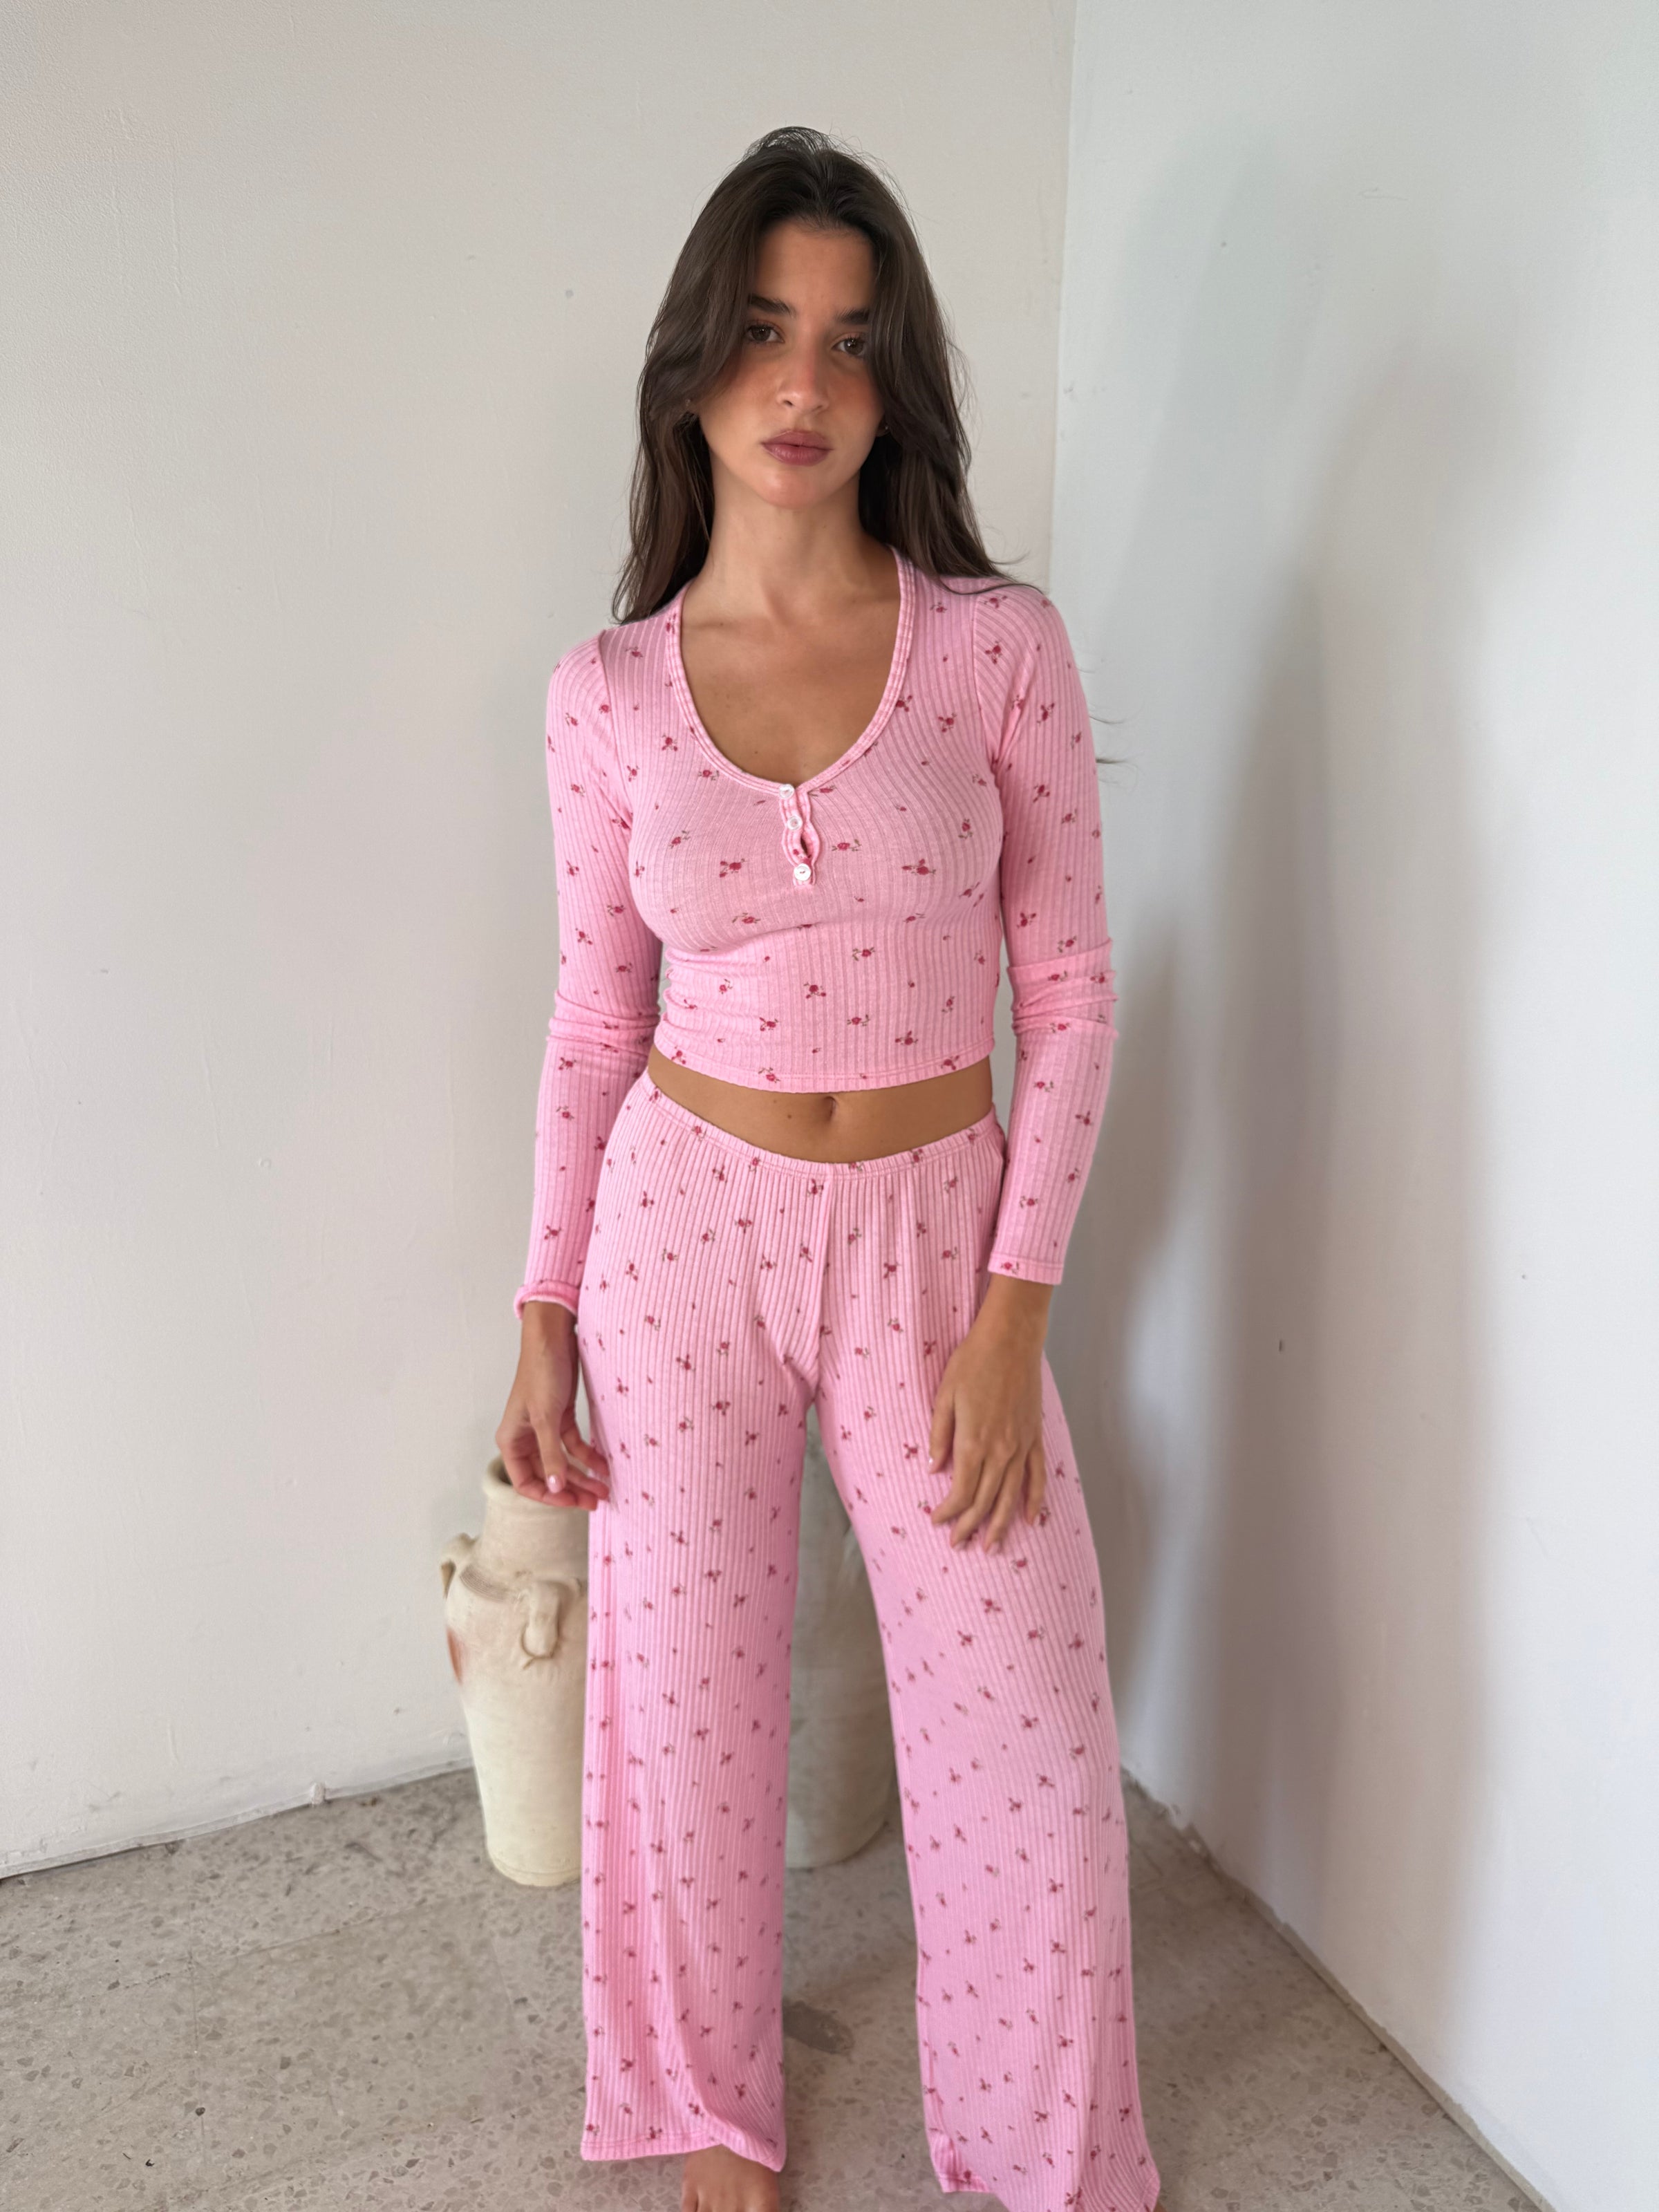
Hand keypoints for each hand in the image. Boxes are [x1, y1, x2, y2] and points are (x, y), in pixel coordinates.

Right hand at [496, 1302, 610, 1510]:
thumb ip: (551, 1454)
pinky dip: (588, 1455)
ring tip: (605, 1488)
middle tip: (595, 1502)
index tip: (571, 1502)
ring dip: (583, 1475)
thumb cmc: (541, 1373)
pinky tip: (604, 1464)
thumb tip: (555, 1486)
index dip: (548, 1495)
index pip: (526, 1482)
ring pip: (563, 1461)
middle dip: (571, 1489)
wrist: (553, 1337)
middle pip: (547, 1474)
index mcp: (511, 1441)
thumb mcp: (546, 1418)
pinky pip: (574, 1445)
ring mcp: (544, 1428)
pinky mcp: (560, 1417)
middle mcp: (526, 1438)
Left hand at [926, 1276, 1052, 1550]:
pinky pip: (1036, 1476)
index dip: (948, 1512)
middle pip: (984, 1500)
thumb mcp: (944, 1396)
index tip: (936, 1521)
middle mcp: (1000, 1450)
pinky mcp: (1035, 1437)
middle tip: (958, 1545)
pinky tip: (1032, 1520)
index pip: (960, 1491)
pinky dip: (1035, 1501)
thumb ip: (940, 1436)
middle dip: (969, 1526)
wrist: (1011, 1340)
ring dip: (1000, 1524)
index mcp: (973, 1442)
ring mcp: (1021, 1446)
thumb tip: (934, 1469)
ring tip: (992, 1547)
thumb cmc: (973, 1362)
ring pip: (1011, 1496)